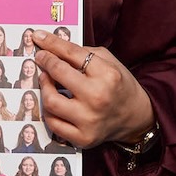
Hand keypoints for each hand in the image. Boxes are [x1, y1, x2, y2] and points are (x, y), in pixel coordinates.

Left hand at [31, 30, 154, 149]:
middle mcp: (98, 97)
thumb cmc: (119, 86)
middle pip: (58, 72)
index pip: (72, 53)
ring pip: (50, 100)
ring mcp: (89, 120)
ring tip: (46, 80)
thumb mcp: (109, 62)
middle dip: (45, 60)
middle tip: (41, 57)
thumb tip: (51, 46)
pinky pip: (53, 123)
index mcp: (108, 74)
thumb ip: (82, 53)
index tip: (39, 37)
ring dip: (44, 86)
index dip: (51, 43)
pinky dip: (48, 110)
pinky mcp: (83, 138)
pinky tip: (53, 101)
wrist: (136, 117)